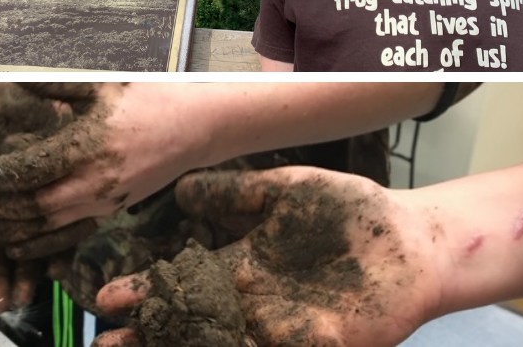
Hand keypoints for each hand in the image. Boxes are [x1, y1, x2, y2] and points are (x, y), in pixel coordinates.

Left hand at [0, 83, 211, 230]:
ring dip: (2, 234)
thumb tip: (8, 75)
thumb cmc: (147, 98)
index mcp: (86, 145)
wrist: (198, 126)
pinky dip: (36, 247)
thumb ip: (52, 83)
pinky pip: (67, 237)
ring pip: (45, 228)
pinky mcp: (110, 212)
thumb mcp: (99, 84)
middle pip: (29, 207)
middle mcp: (94, 180)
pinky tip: (10, 250)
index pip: (26, 170)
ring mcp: (103, 201)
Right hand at [91, 168, 439, 346]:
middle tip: (106, 344)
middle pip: (188, 325)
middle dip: (147, 336)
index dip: (143, 293)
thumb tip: (181, 190)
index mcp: (241, 268)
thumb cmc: (353, 214)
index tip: (107, 299)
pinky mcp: (311, 346)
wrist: (416, 243)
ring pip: (216, 345)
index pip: (180, 285)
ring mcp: (280, 331)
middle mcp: (253, 305)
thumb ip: (235, 193)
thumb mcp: (285, 191)